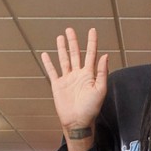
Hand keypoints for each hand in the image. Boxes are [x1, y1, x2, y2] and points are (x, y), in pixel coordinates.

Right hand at [41, 28, 108, 150]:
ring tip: (60, 37)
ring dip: (62, 49)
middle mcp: (78, 74)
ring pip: (64, 60)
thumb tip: (105, 56)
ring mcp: (67, 79)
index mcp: (89, 75)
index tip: (92, 30)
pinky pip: (52, 72)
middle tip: (70, 29)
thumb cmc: (91, 108)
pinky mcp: (58, 85)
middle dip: (73, 41)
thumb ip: (102, 73)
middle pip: (75, 54)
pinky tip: (46, 54)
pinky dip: (48, 63)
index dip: (91, 42)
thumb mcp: (100, 90)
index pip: (91, 54)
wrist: (78, 121)